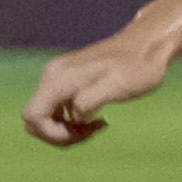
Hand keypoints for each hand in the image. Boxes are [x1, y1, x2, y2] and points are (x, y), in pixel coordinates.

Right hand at [23, 30, 171, 147]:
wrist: (149, 46)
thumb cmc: (138, 67)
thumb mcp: (118, 86)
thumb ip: (89, 101)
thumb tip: (73, 117)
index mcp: (59, 79)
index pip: (33, 116)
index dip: (52, 134)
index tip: (82, 133)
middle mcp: (52, 77)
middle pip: (35, 120)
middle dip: (59, 135)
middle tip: (91, 132)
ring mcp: (58, 79)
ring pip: (47, 117)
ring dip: (67, 130)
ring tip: (97, 126)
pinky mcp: (68, 83)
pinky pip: (59, 110)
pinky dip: (73, 121)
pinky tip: (96, 120)